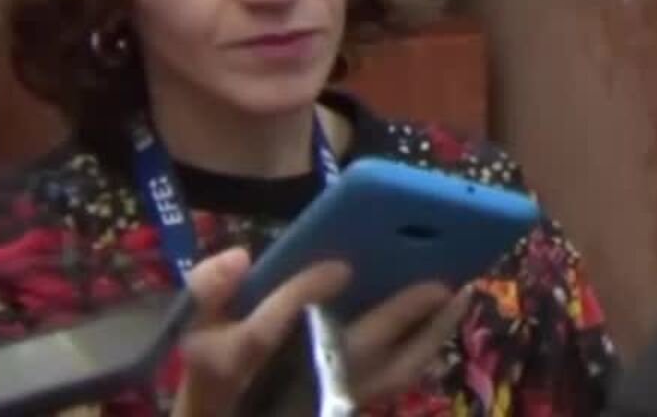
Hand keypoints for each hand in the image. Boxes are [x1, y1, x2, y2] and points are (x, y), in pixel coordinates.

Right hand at [168, 249, 472, 414]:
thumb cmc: (216, 368)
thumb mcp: (195, 326)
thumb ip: (209, 287)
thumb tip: (239, 256)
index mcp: (231, 361)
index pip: (266, 333)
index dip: (300, 297)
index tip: (337, 265)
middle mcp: (290, 383)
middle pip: (349, 352)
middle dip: (395, 316)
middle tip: (439, 281)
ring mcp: (330, 396)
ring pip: (392, 371)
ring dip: (430, 332)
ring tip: (461, 291)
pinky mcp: (356, 400)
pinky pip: (401, 375)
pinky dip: (428, 343)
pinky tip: (449, 309)